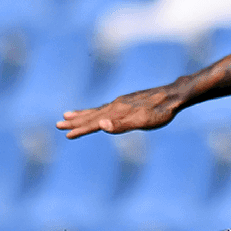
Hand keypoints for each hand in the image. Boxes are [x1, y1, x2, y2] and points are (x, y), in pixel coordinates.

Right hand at [58, 83, 180, 137]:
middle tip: (57, 124)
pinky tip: (97, 113)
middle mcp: (115, 105)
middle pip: (91, 115)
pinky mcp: (127, 102)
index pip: (94, 123)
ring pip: (96, 110)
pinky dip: (95, 110)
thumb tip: (101, 125)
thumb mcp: (143, 122)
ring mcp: (120, 103)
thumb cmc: (160, 112)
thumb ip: (121, 125)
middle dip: (74, 121)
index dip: (80, 130)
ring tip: (67, 115)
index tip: (66, 135)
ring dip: (81, 114)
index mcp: (117, 112)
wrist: (173, 96)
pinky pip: (105, 107)